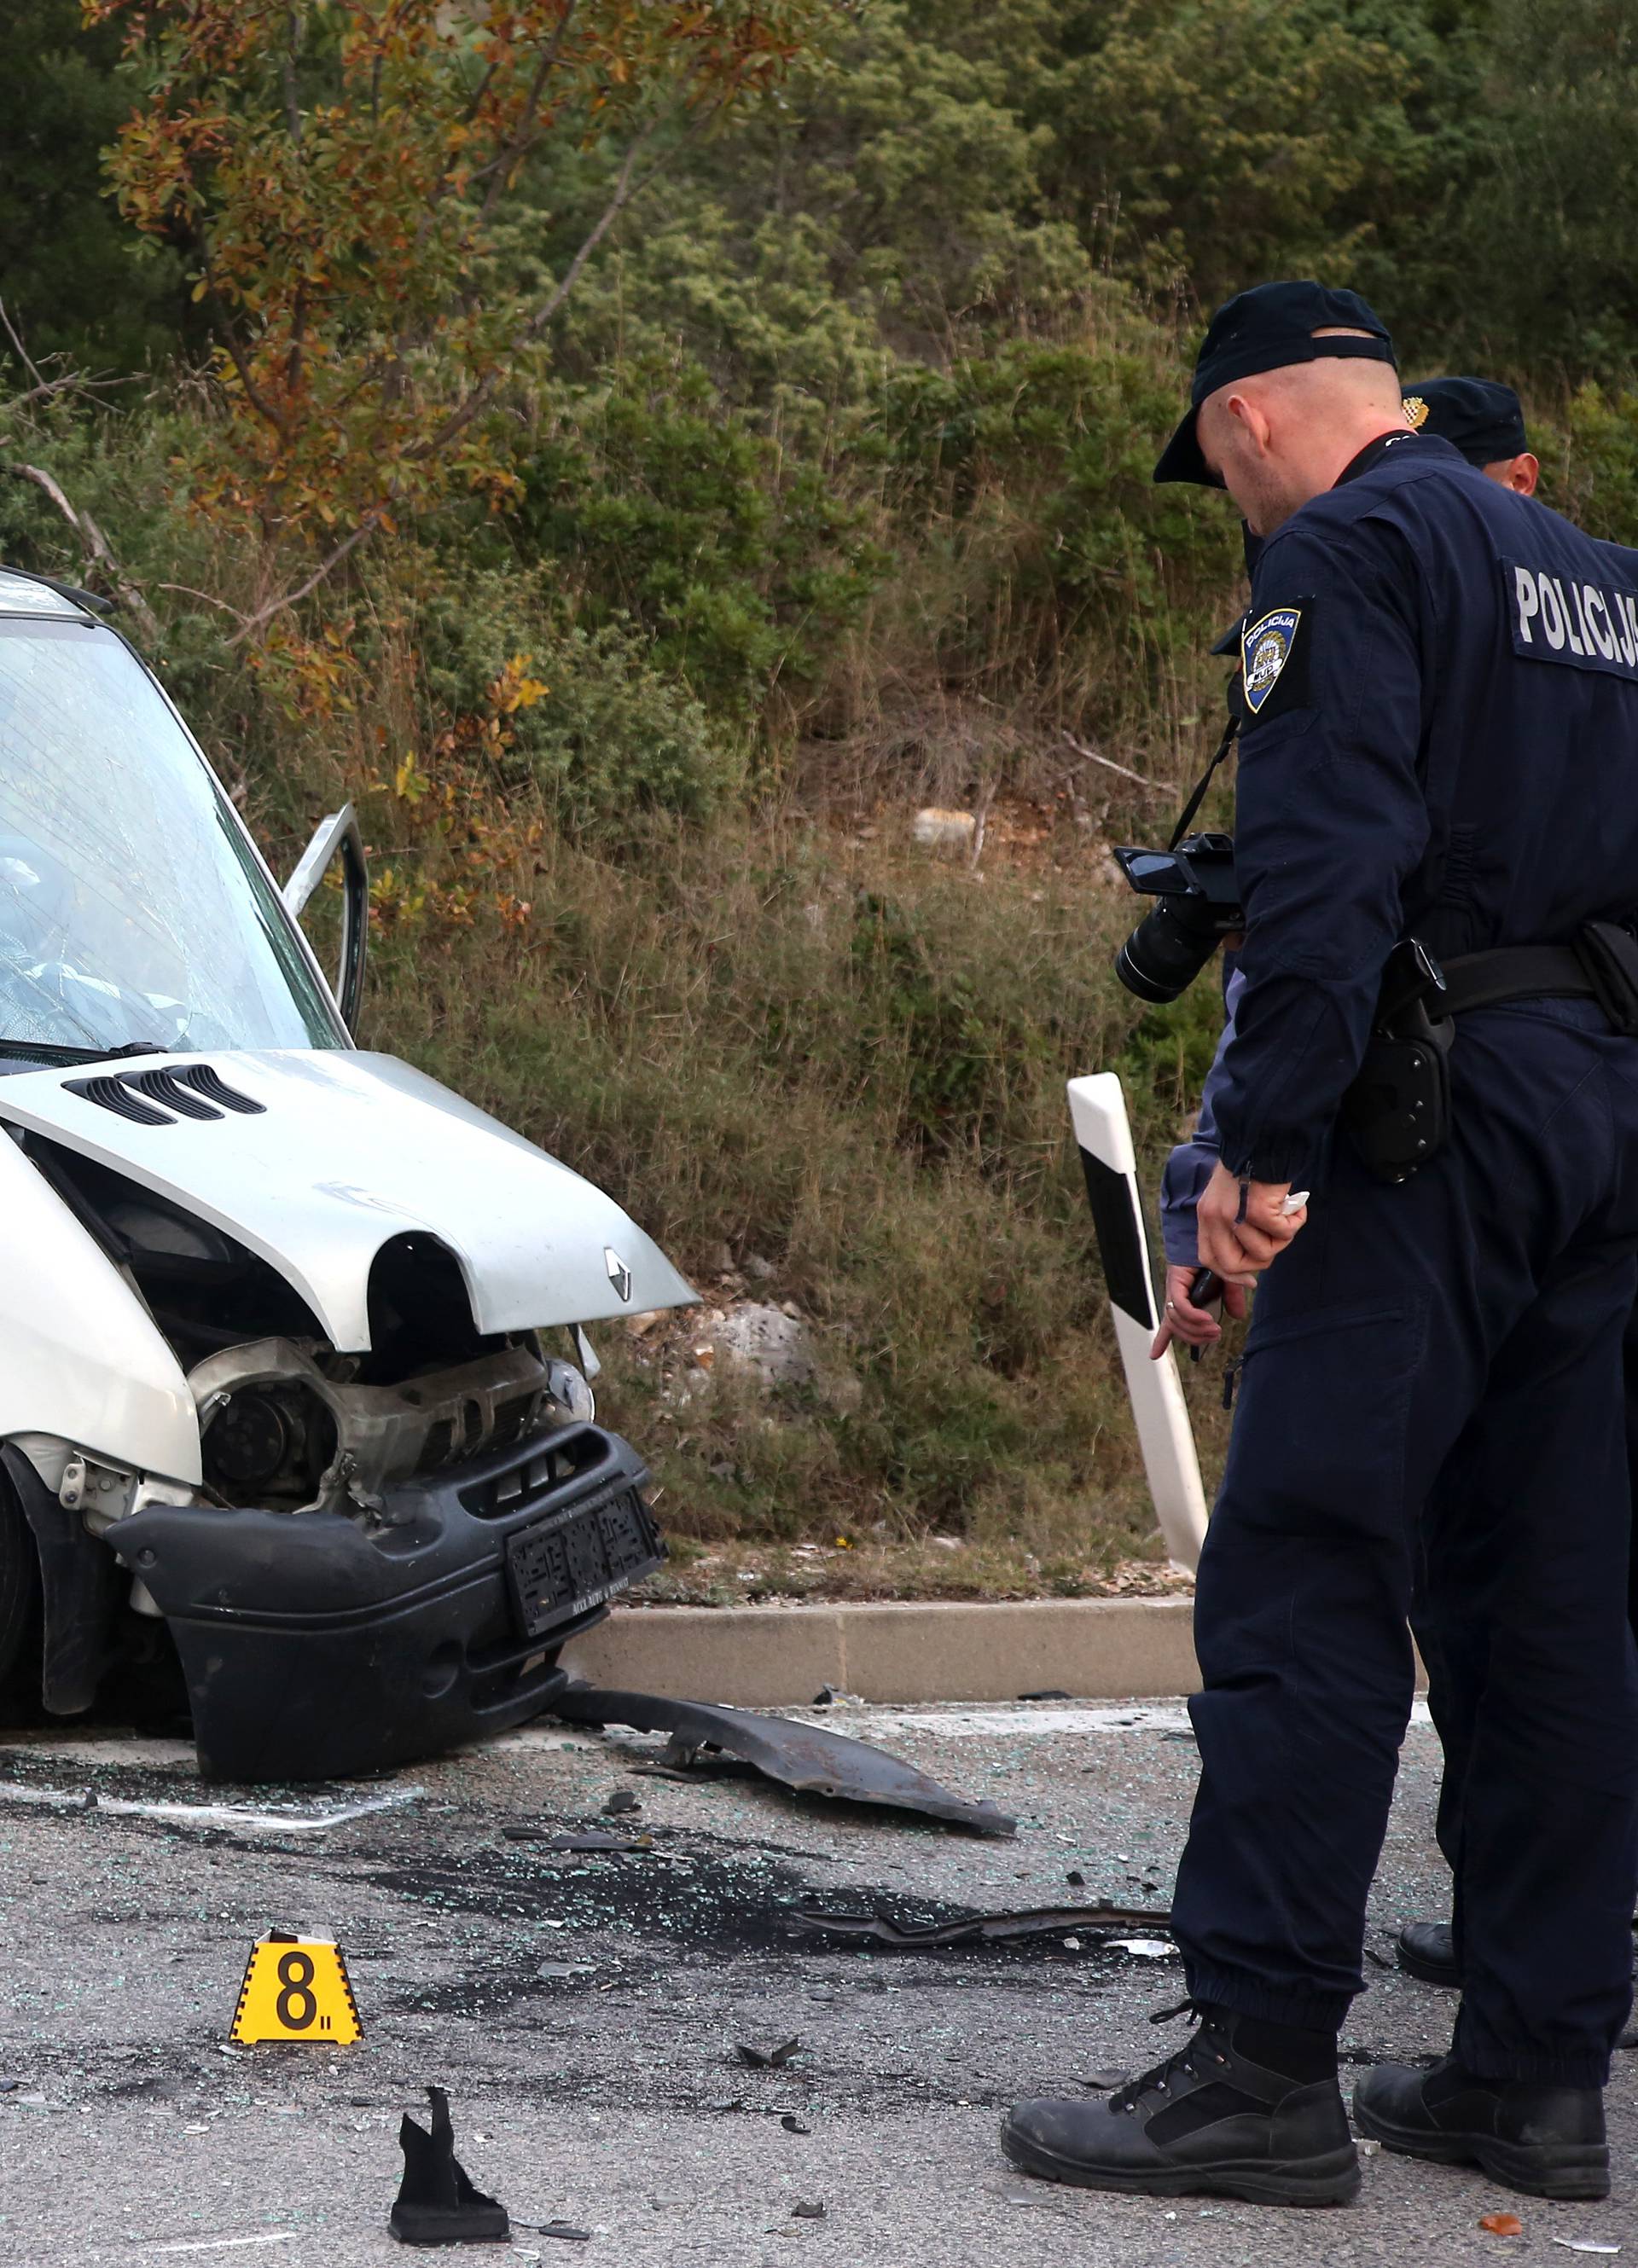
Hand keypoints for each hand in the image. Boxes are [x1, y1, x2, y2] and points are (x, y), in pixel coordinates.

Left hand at [1151, 1262, 1248, 1357]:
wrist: (1210, 1233)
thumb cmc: (1217, 1256)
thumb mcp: (1228, 1283)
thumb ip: (1232, 1299)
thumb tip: (1238, 1316)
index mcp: (1183, 1298)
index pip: (1169, 1323)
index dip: (1161, 1340)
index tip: (1154, 1355)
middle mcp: (1175, 1295)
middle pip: (1176, 1327)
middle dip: (1194, 1337)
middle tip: (1214, 1336)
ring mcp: (1174, 1288)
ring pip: (1176, 1319)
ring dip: (1195, 1329)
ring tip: (1214, 1330)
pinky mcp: (1176, 1280)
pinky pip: (1180, 1305)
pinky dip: (1193, 1316)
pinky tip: (1207, 1320)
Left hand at [1196, 1160, 1306, 1282]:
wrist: (1262, 1138)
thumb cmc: (1253, 1166)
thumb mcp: (1230, 1198)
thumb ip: (1234, 1225)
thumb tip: (1253, 1259)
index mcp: (1207, 1216)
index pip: (1209, 1259)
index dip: (1231, 1274)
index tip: (1250, 1280)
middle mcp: (1215, 1218)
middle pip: (1232, 1265)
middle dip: (1258, 1263)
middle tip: (1275, 1245)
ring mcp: (1235, 1216)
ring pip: (1263, 1253)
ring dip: (1282, 1239)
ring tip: (1288, 1217)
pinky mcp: (1258, 1211)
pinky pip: (1283, 1234)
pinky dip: (1296, 1222)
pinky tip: (1298, 1207)